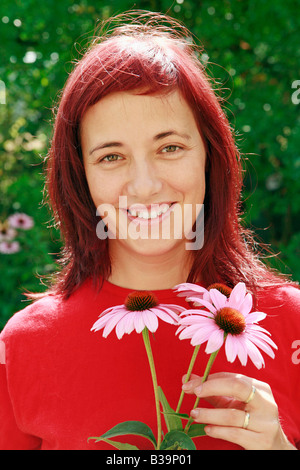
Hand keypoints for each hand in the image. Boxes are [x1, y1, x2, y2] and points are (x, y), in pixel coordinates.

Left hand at [182, 372, 296, 449]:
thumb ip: (213, 392)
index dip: (209, 379)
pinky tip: (208, 429)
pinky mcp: (261, 441)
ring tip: (195, 414)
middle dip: (212, 387)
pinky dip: (217, 430)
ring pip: (232, 415)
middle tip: (194, 392)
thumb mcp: (234, 404)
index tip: (189, 384)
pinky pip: (234, 433)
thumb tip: (187, 379)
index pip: (232, 377)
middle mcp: (265, 403)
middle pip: (237, 387)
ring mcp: (265, 423)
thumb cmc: (250, 420)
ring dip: (209, 414)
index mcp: (260, 388)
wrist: (274, 447)